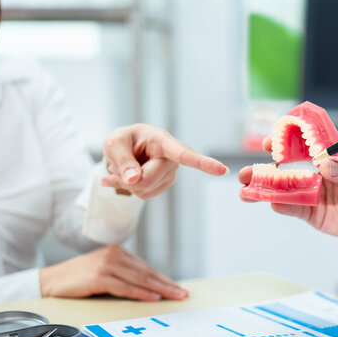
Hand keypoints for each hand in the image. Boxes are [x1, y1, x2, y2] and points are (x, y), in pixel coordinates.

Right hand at [40, 245, 187, 300]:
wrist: (52, 279)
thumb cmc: (80, 277)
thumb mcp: (105, 270)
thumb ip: (124, 273)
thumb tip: (148, 286)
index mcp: (119, 252)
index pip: (147, 268)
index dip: (164, 278)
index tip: (178, 287)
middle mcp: (115, 255)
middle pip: (147, 273)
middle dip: (167, 284)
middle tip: (183, 293)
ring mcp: (107, 265)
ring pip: (140, 279)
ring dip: (159, 289)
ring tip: (173, 296)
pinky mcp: (99, 276)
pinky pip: (125, 287)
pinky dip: (141, 293)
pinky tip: (153, 298)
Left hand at [101, 124, 228, 198]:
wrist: (125, 149)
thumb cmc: (122, 141)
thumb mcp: (114, 144)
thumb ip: (123, 161)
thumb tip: (135, 180)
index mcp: (163, 141)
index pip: (185, 154)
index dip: (204, 163)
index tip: (223, 170)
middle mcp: (172, 159)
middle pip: (147, 180)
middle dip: (127, 178)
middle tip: (115, 167)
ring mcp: (170, 173)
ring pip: (144, 190)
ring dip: (127, 184)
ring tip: (124, 168)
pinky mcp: (165, 184)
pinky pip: (144, 195)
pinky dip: (130, 188)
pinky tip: (129, 177)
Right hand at [239, 137, 337, 251]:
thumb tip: (325, 165)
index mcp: (323, 158)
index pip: (298, 147)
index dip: (281, 143)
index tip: (268, 144)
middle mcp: (312, 175)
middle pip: (282, 171)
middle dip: (262, 172)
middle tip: (244, 174)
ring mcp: (310, 194)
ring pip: (282, 191)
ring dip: (264, 191)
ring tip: (245, 192)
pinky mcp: (311, 214)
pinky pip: (293, 209)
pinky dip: (281, 206)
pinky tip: (271, 204)